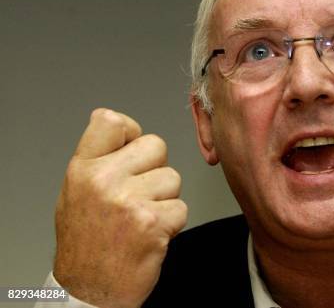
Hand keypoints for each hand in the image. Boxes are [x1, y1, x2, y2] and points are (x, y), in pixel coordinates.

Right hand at [53, 108, 187, 307]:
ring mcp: (129, 201)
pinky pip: (181, 208)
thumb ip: (96, 156)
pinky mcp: (153, 223)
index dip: (131, 131)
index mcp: (83, 169)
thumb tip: (113, 118)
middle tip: (138, 194)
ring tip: (141, 219)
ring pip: (173, 178)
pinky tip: (150, 235)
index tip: (132, 146)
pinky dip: (172, 224)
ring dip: (165, 199)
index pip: (112, 121)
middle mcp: (104, 180)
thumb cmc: (86, 242)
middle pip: (156, 145)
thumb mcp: (75, 192)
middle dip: (155, 168)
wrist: (91, 290)